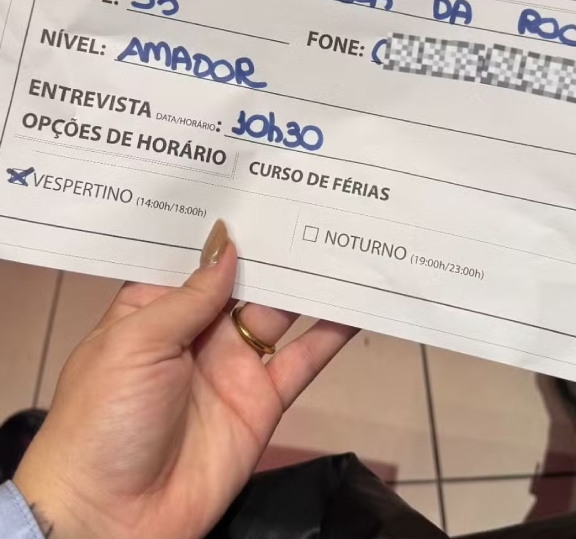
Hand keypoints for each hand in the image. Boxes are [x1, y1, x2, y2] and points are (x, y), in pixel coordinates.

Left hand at [14, 220, 356, 538]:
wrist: (113, 519)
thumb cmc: (102, 420)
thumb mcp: (135, 344)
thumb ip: (189, 295)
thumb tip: (228, 244)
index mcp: (157, 308)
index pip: (197, 257)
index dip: (227, 228)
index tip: (260, 188)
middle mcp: (198, 330)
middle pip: (246, 279)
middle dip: (276, 248)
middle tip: (316, 207)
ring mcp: (233, 364)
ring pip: (280, 312)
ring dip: (310, 284)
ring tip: (343, 244)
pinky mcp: (263, 400)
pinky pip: (302, 359)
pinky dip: (331, 335)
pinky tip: (355, 306)